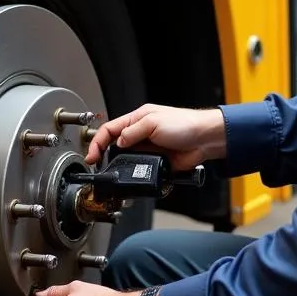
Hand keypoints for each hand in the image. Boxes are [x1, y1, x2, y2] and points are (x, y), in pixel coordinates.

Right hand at [85, 103, 226, 171]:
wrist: (205, 139)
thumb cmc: (185, 124)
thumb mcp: (154, 122)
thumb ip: (133, 132)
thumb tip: (118, 141)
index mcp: (137, 119)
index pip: (110, 129)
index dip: (97, 142)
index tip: (91, 155)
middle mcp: (140, 134)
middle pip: (115, 145)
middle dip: (104, 155)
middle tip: (97, 166)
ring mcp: (148, 149)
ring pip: (126, 159)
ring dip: (119, 166)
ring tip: (112, 172)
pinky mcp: (156, 162)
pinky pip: (141, 169)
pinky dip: (135, 174)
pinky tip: (131, 176)